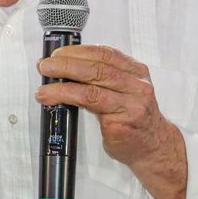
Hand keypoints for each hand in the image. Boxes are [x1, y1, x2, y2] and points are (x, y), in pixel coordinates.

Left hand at [36, 44, 180, 167]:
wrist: (154, 146)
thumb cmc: (134, 117)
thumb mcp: (125, 89)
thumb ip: (103, 77)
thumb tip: (66, 67)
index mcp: (136, 72)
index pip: (104, 53)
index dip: (77, 52)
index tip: (57, 54)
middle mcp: (136, 86)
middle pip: (96, 69)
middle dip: (66, 65)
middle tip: (45, 66)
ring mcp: (130, 105)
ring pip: (91, 90)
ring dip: (62, 87)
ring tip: (43, 89)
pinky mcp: (121, 124)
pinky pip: (91, 110)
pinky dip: (68, 101)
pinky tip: (54, 102)